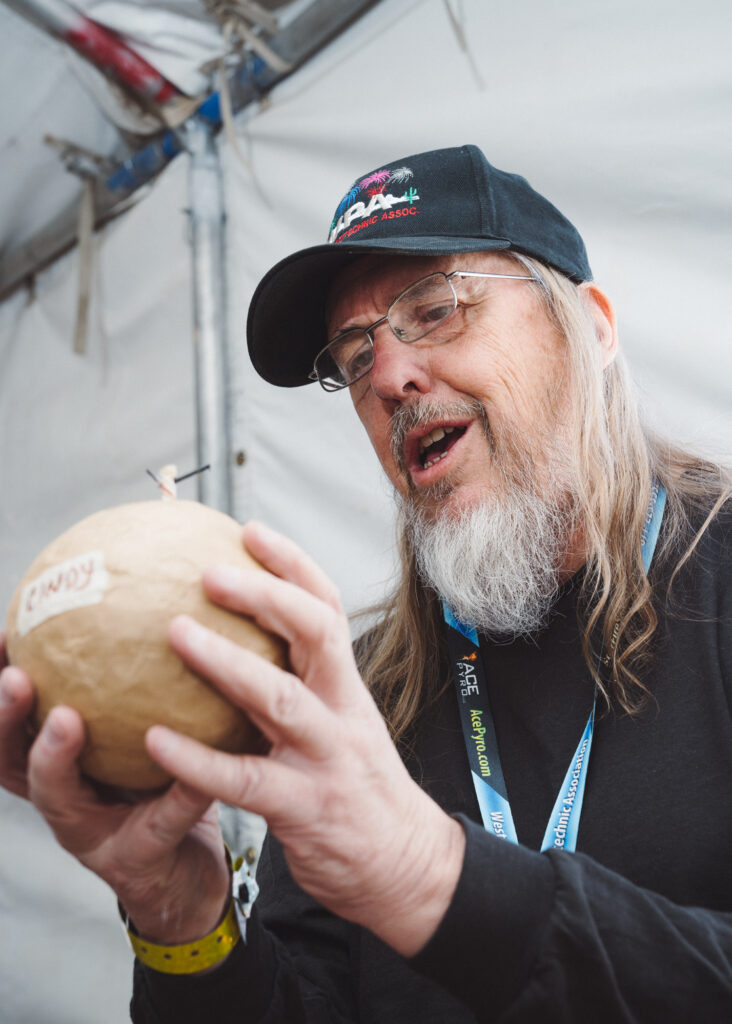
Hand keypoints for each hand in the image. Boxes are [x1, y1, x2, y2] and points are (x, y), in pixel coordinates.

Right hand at [0, 630, 229, 944]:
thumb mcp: (145, 734)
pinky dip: (179, 789)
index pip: (14, 722)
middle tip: (15, 675)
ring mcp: (91, 835)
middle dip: (5, 717)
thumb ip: (137, 689)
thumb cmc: (163, 789)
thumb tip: (160, 602)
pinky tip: (195, 766)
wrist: (189, 875)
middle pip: (10, 760)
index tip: (2, 633)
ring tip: (66, 719)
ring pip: (56, 798)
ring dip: (53, 757)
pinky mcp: (138, 859)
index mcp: (59, 766)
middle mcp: (62, 800)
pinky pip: (160, 819)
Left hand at [150, 521, 465, 956]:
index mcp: (346, 687)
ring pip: (281, 698)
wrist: (405, 865)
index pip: (326, 608)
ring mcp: (327, 758)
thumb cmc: (357, 788)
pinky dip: (199, 759)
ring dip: (227, 663)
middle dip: (265, 594)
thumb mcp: (340, 724)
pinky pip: (245, 780)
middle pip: (314, 634)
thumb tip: (238, 645)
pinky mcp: (306, 808)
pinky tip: (155, 741)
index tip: (251, 529)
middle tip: (209, 570)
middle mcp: (342, 711)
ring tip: (175, 633)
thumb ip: (300, 686)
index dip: (292, 564)